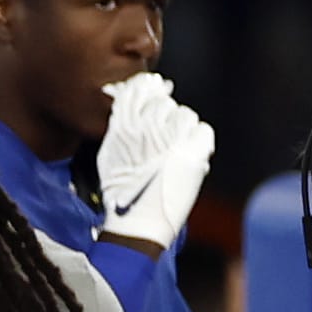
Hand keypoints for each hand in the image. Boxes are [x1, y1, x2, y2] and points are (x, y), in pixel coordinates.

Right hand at [97, 74, 215, 251]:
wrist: (137, 224)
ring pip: (185, 115)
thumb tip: (129, 103)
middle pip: (164, 103)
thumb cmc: (121, 196)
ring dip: (182, 129)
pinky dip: (199, 140)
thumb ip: (119, 127)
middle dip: (165, 115)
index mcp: (122, 128)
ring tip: (174, 149)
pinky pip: (203, 130)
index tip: (153, 88)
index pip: (138, 90)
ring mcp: (172, 140)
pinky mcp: (192, 153)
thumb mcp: (109, 156)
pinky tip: (189, 153)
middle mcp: (147, 129)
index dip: (147, 87)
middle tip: (163, 133)